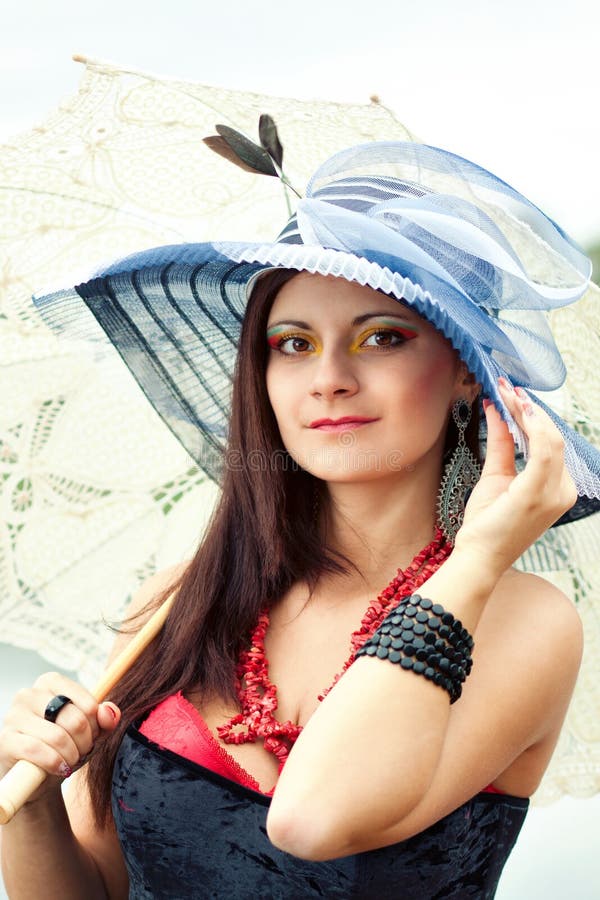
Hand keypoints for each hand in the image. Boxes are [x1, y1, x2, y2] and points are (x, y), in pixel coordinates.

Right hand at [0, 672, 120, 803]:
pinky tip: (59, 768)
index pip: (88, 704)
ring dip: (71, 756)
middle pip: (75, 720)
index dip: (96, 727)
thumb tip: (109, 713)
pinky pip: (38, 751)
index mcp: (50, 682)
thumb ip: (104, 719)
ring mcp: (14, 715)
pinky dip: (55, 763)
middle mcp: (29, 693)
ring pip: (58, 737)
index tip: (91, 737)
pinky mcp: (6, 740)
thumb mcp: (89, 732)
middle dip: (85, 743)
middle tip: (81, 753)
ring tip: (70, 761)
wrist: (35, 777)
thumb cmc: (63, 747)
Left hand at [453, 379, 576, 575]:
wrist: (478, 556)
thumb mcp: (496, 476)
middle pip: (552, 437)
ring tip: (507, 392)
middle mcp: (563, 491)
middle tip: (507, 387)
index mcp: (558, 488)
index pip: (551, 443)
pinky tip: (516, 409)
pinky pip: (543, 450)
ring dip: (526, 411)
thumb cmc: (488, 523)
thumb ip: (500, 444)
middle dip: (528, 409)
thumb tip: (496, 412)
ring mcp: (553, 493)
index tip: (513, 395)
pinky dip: (531, 426)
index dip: (533, 416)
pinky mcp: (536, 493)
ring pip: (550, 438)